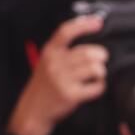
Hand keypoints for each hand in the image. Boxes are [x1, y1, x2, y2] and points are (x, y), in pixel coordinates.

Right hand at [8, 13, 109, 134]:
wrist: (33, 111)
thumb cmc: (44, 86)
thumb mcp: (47, 62)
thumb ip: (62, 51)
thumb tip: (89, 40)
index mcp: (49, 52)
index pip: (67, 31)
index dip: (84, 25)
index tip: (98, 23)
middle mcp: (55, 63)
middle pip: (88, 52)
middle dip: (101, 56)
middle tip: (101, 60)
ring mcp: (62, 79)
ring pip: (95, 68)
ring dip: (101, 72)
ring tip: (96, 75)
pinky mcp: (70, 94)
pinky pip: (97, 87)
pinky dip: (100, 87)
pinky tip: (93, 87)